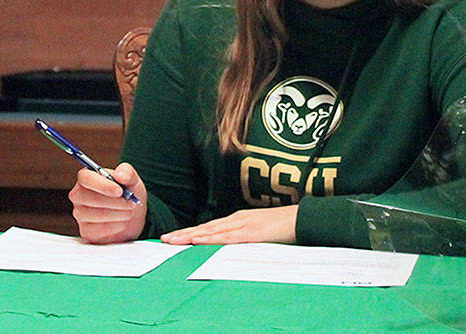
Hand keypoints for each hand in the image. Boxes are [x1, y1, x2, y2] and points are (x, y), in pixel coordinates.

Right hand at [68, 162, 146, 243]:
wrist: (131, 216)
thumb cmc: (127, 194)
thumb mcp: (132, 180)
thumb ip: (128, 173)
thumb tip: (120, 175)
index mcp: (87, 177)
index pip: (86, 178)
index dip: (102, 185)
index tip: (119, 191)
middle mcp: (79, 194)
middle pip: (89, 198)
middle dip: (114, 202)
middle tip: (131, 203)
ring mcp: (80, 213)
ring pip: (95, 215)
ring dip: (117, 214)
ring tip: (129, 212)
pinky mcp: (85, 231)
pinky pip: (98, 230)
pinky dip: (114, 226)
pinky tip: (122, 222)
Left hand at [159, 205, 297, 244]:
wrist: (301, 219)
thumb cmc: (282, 226)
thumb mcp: (258, 233)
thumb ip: (244, 238)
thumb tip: (229, 246)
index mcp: (237, 220)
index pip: (208, 227)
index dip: (189, 232)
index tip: (173, 237)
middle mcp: (236, 219)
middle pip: (205, 228)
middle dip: (183, 234)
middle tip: (164, 239)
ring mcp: (243, 224)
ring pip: (211, 231)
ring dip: (191, 236)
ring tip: (174, 240)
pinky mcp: (251, 232)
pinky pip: (227, 236)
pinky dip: (211, 238)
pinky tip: (199, 239)